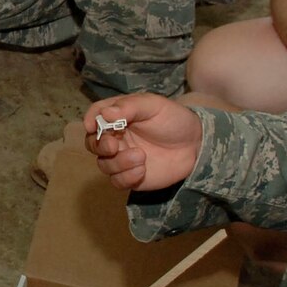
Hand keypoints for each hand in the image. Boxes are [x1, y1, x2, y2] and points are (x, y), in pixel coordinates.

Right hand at [85, 93, 203, 191]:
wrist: (195, 144)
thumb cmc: (174, 119)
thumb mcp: (154, 105)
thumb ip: (130, 106)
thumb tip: (105, 113)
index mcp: (118, 116)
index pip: (95, 116)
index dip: (90, 120)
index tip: (93, 126)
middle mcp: (116, 137)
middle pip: (93, 144)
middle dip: (100, 146)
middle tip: (114, 146)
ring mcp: (122, 158)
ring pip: (104, 165)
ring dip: (118, 163)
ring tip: (141, 157)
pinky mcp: (131, 176)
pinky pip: (117, 181)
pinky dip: (126, 177)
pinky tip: (142, 170)